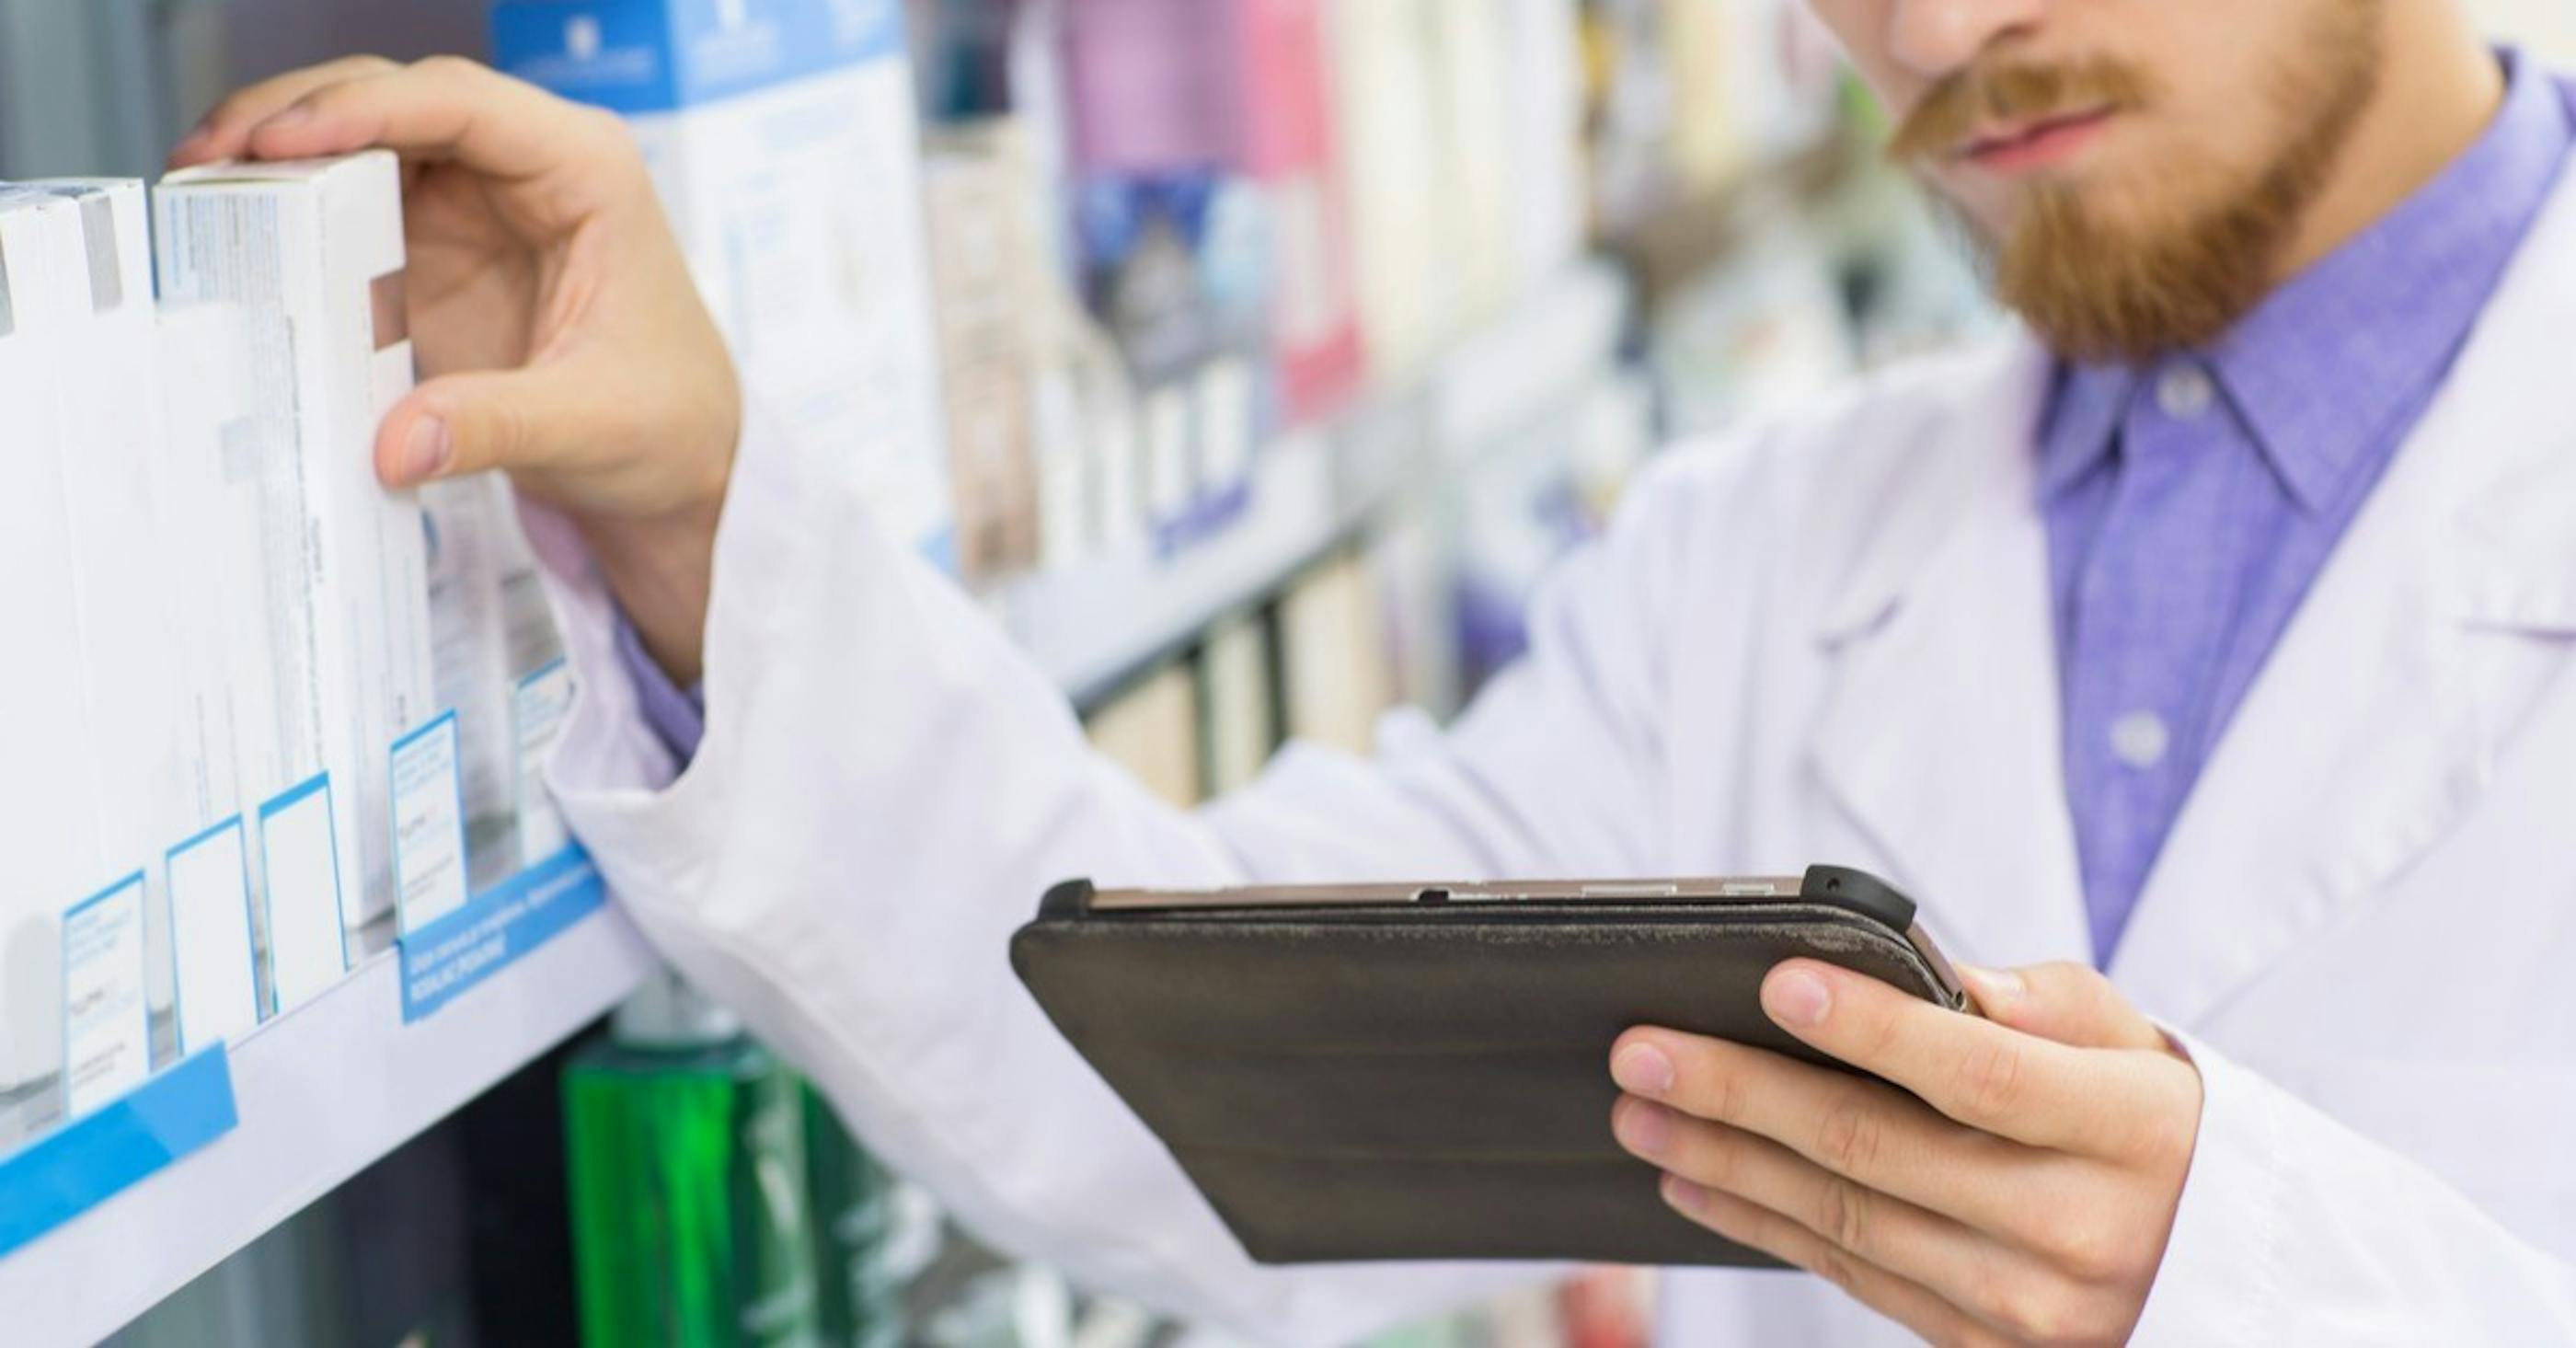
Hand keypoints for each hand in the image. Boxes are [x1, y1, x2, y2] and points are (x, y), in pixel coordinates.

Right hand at [172, 56, 737, 684]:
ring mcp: (477, 205)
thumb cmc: (668, 425)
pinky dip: (294, 208)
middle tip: (210, 157)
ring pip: (363, 141)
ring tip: (200, 183)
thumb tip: (395, 443)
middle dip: (297, 115)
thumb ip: (494, 427)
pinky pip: (352, 205)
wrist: (678, 469)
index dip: (367, 109)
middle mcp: (529, 168)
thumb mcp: (591, 426)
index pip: (464, 105)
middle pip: (397, 101)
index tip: (285, 140)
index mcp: (588, 172)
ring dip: (282, 152)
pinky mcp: (437, 250)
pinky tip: (239, 228)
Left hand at [1608, 960, 2201, 1344]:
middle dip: (1742, 1095)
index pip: (1981, 1073)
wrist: (2218, 1269)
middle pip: (1880, 1150)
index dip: (1874, 1029)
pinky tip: (1696, 1181)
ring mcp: (2030, 1307)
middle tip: (1641, 1050)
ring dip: (1725, 1164)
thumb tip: (1941, 973)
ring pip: (1845, 1220)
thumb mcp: (2137, 1044)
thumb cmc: (2154, 1123)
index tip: (1776, 982)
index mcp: (2129, 1130)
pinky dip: (1761, 1225)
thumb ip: (2046, 1001)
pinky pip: (1850, 1275)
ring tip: (1640, 1112)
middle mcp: (2080, 1228)